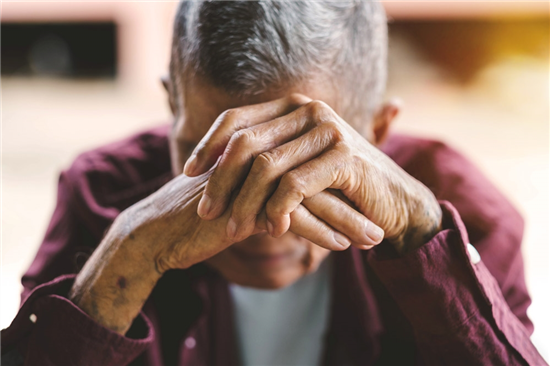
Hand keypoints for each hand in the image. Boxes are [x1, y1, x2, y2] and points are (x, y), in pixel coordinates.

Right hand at [70, 161, 370, 333]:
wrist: (158, 231)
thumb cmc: (200, 214)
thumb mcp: (238, 197)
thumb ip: (268, 190)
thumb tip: (300, 200)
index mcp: (257, 152)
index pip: (310, 162)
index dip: (341, 183)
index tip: (368, 201)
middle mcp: (256, 160)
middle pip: (317, 175)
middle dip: (354, 200)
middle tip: (384, 218)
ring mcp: (249, 181)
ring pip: (310, 197)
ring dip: (346, 219)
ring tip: (374, 238)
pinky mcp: (242, 206)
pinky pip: (290, 218)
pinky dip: (319, 233)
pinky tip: (341, 246)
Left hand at [184, 94, 441, 253]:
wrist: (393, 203)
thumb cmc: (338, 188)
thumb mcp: (296, 167)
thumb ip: (264, 158)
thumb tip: (211, 167)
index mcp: (293, 107)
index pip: (236, 118)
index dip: (207, 145)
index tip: (187, 173)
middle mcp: (309, 110)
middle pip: (245, 143)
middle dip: (219, 180)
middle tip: (205, 211)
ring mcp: (329, 130)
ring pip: (266, 167)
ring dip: (245, 202)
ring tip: (233, 228)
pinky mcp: (345, 157)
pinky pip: (295, 185)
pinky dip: (278, 209)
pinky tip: (273, 229)